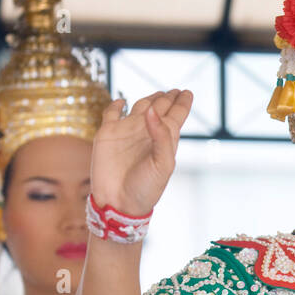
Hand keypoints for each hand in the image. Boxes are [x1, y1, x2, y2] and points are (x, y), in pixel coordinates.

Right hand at [90, 89, 192, 215]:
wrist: (119, 203)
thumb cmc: (146, 188)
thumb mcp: (162, 164)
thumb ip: (161, 136)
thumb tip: (153, 110)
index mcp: (164, 139)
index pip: (176, 115)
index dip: (182, 102)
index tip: (187, 92)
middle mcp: (147, 132)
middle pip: (160, 107)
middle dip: (167, 98)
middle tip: (174, 91)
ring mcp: (127, 131)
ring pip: (140, 106)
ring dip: (149, 99)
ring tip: (158, 94)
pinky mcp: (107, 134)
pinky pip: (111, 113)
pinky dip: (115, 105)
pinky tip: (122, 102)